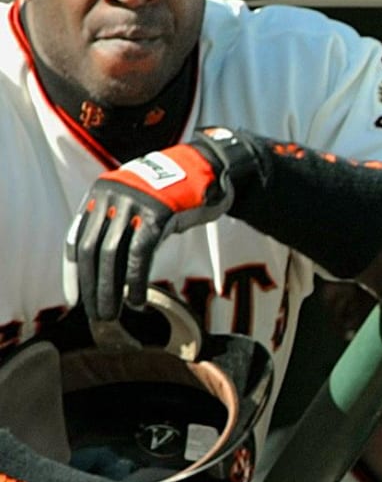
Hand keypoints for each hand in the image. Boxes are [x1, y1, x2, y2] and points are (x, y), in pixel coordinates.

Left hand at [64, 128, 266, 322]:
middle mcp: (112, 196)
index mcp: (101, 193)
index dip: (74, 272)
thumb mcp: (141, 205)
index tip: (76, 299)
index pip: (78, 238)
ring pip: (112, 254)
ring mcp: (134, 203)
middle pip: (92, 249)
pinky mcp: (157, 214)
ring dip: (110, 290)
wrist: (208, 168)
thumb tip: (108, 271)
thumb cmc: (176, 194)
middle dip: (92, 286)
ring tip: (113, 314)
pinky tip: (136, 300)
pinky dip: (135, 281)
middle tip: (98, 313)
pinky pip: (140, 254)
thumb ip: (122, 227)